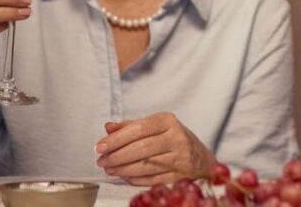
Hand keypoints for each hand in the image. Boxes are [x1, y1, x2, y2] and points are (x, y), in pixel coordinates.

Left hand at [95, 112, 215, 185]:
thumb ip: (131, 126)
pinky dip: (135, 179)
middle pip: (141, 148)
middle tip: (102, 161)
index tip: (100, 147)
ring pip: (146, 166)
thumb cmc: (172, 139)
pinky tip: (125, 176)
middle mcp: (177, 138)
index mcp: (168, 121)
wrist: (201, 158)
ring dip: (123, 170)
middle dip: (117, 157)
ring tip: (110, 169)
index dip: (117, 139)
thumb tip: (108, 127)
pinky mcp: (181, 175)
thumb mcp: (155, 127)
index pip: (139, 129)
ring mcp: (181, 158)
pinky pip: (152, 179)